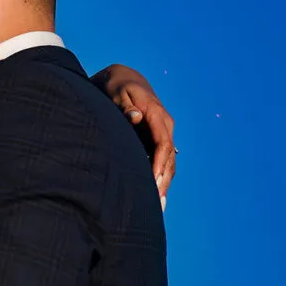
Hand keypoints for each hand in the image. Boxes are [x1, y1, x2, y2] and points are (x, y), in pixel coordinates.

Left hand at [92, 64, 175, 208]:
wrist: (123, 78)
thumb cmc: (116, 86)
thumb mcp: (116, 93)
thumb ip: (124, 106)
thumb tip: (136, 117)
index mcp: (156, 114)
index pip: (163, 143)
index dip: (160, 164)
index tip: (154, 181)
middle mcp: (165, 124)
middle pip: (169, 156)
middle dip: (163, 180)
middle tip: (156, 204)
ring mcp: (163, 131)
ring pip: (169, 161)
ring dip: (165, 182)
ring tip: (158, 207)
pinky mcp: (157, 138)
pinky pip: (163, 160)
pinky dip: (161, 177)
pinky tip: (156, 197)